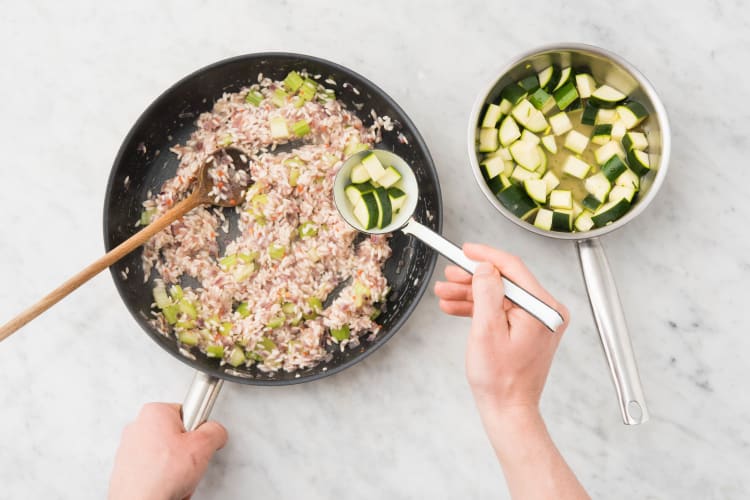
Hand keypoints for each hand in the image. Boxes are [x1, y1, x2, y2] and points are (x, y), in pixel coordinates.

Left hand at [108, 403, 227, 499]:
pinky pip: (155, 468)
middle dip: (187, 451)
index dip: (199, 430)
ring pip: (167, 453)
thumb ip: (215, 430)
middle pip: (177, 434)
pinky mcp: (127, 467)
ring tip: (177, 477)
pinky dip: (163, 477)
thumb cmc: (160, 476)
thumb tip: (216, 431)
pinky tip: (167, 485)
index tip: (198, 442)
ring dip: (176, 467)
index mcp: (154, 412)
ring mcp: (130, 447)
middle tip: (189, 462)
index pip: (189, 412)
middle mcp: (138, 426)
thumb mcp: (204, 445)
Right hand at [434, 242, 568, 415]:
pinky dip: (478, 308)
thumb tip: (485, 266)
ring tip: (444, 293)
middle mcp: (546, 312)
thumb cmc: (500, 380)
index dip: (485, 256)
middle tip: (448, 276)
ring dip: (470, 294)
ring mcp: (537, 321)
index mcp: (543, 309)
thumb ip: (487, 293)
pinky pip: (500, 310)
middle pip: (504, 281)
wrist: (508, 410)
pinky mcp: (527, 329)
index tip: (465, 249)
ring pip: (499, 295)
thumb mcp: (487, 331)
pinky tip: (455, 307)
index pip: (513, 269)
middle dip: (472, 278)